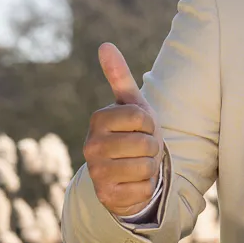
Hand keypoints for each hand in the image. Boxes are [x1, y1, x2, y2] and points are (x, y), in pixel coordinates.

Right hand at [83, 43, 163, 217]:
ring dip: (150, 167)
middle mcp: (91, 146)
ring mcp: (97, 173)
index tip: (141, 128)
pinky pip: (144, 189)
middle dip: (152, 147)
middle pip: (145, 143)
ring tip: (138, 165)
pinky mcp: (107, 197)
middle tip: (141, 149)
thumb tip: (105, 45)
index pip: (141, 117)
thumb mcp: (131, 105)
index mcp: (98, 120)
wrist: (126, 174)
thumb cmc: (132, 134)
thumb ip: (119, 76)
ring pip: (146, 167)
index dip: (150, 123)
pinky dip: (146, 187)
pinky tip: (134, 184)